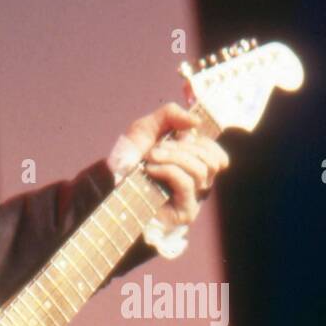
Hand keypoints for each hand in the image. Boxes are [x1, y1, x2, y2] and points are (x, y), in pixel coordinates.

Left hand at [121, 102, 229, 228]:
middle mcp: (198, 183)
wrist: (109, 180)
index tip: (176, 138)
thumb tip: (196, 121)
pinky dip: (168, 170)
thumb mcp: (148, 127)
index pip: (217, 155)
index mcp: (195, 164)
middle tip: (155, 149)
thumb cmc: (130, 156)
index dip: (201, 142)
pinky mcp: (185, 211)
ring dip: (173, 158)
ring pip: (200, 170)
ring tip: (150, 158)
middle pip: (211, 161)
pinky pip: (186, 183)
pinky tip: (149, 169)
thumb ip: (171, 115)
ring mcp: (193, 199)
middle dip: (182, 148)